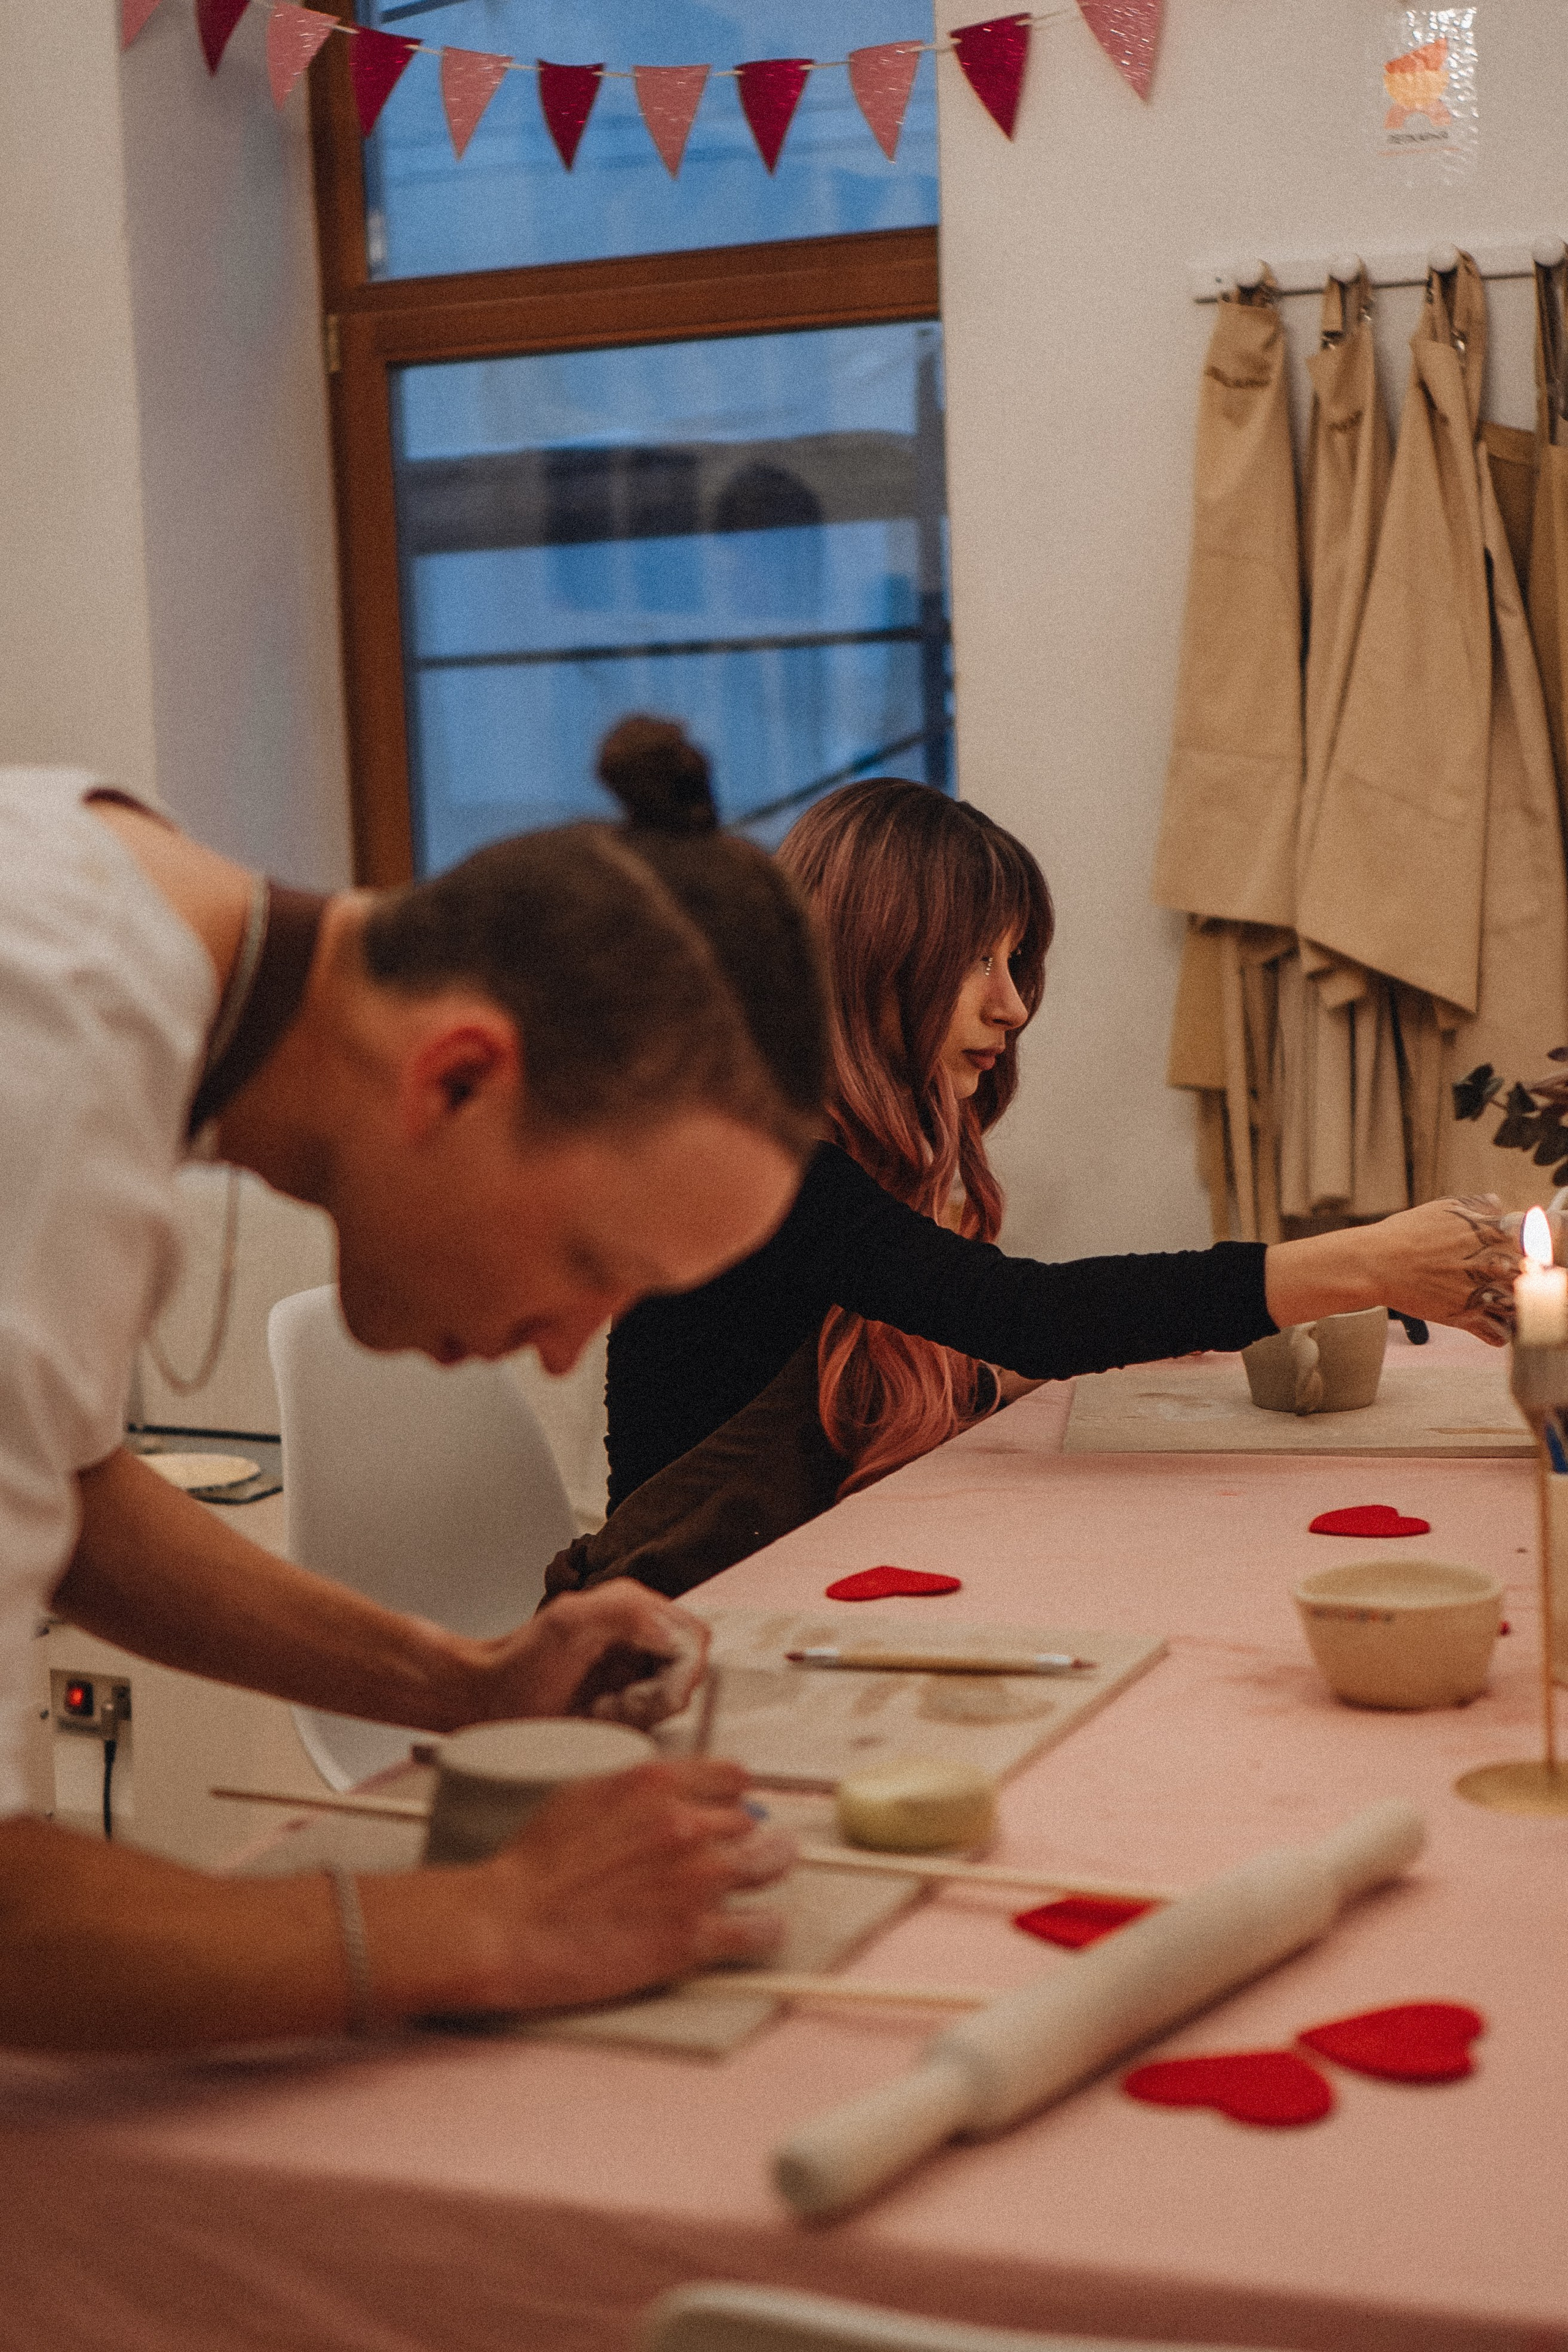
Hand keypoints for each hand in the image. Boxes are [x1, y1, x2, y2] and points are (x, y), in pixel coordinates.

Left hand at [467, 1580, 709, 1727]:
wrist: (487, 1700)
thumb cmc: (517, 1670)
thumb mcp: (567, 1625)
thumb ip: (626, 1611)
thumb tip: (673, 1634)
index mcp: (633, 1603)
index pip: (693, 1641)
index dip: (675, 1677)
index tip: (634, 1698)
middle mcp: (640, 1626)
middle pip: (690, 1669)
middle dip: (658, 1697)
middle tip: (615, 1706)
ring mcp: (636, 1658)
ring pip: (676, 1693)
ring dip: (643, 1711)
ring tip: (602, 1710)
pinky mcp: (629, 1687)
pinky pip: (656, 1710)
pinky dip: (634, 1721)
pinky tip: (601, 1716)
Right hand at [476, 1759, 794, 2008]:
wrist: (508, 1925)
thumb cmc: (534, 1865)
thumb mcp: (583, 1794)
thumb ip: (636, 1788)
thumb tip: (671, 1791)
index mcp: (657, 1783)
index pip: (733, 1777)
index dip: (735, 1796)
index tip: (734, 1808)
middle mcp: (686, 1824)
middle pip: (751, 1824)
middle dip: (745, 1837)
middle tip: (742, 1851)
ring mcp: (696, 1882)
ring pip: (768, 1866)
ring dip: (769, 1871)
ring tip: (765, 1878)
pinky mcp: (694, 1938)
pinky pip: (761, 1930)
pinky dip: (766, 1929)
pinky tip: (762, 1927)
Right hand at [1364, 1195, 1527, 1342]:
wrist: (1376, 1263)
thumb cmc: (1406, 1233)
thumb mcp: (1444, 1208)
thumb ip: (1479, 1206)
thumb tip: (1499, 1205)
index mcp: (1490, 1233)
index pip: (1535, 1241)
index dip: (1535, 1247)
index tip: (1528, 1252)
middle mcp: (1491, 1263)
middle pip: (1533, 1276)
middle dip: (1527, 1278)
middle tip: (1512, 1280)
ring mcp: (1480, 1292)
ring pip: (1521, 1306)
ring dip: (1517, 1306)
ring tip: (1507, 1305)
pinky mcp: (1465, 1316)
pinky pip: (1499, 1333)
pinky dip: (1500, 1333)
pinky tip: (1494, 1325)